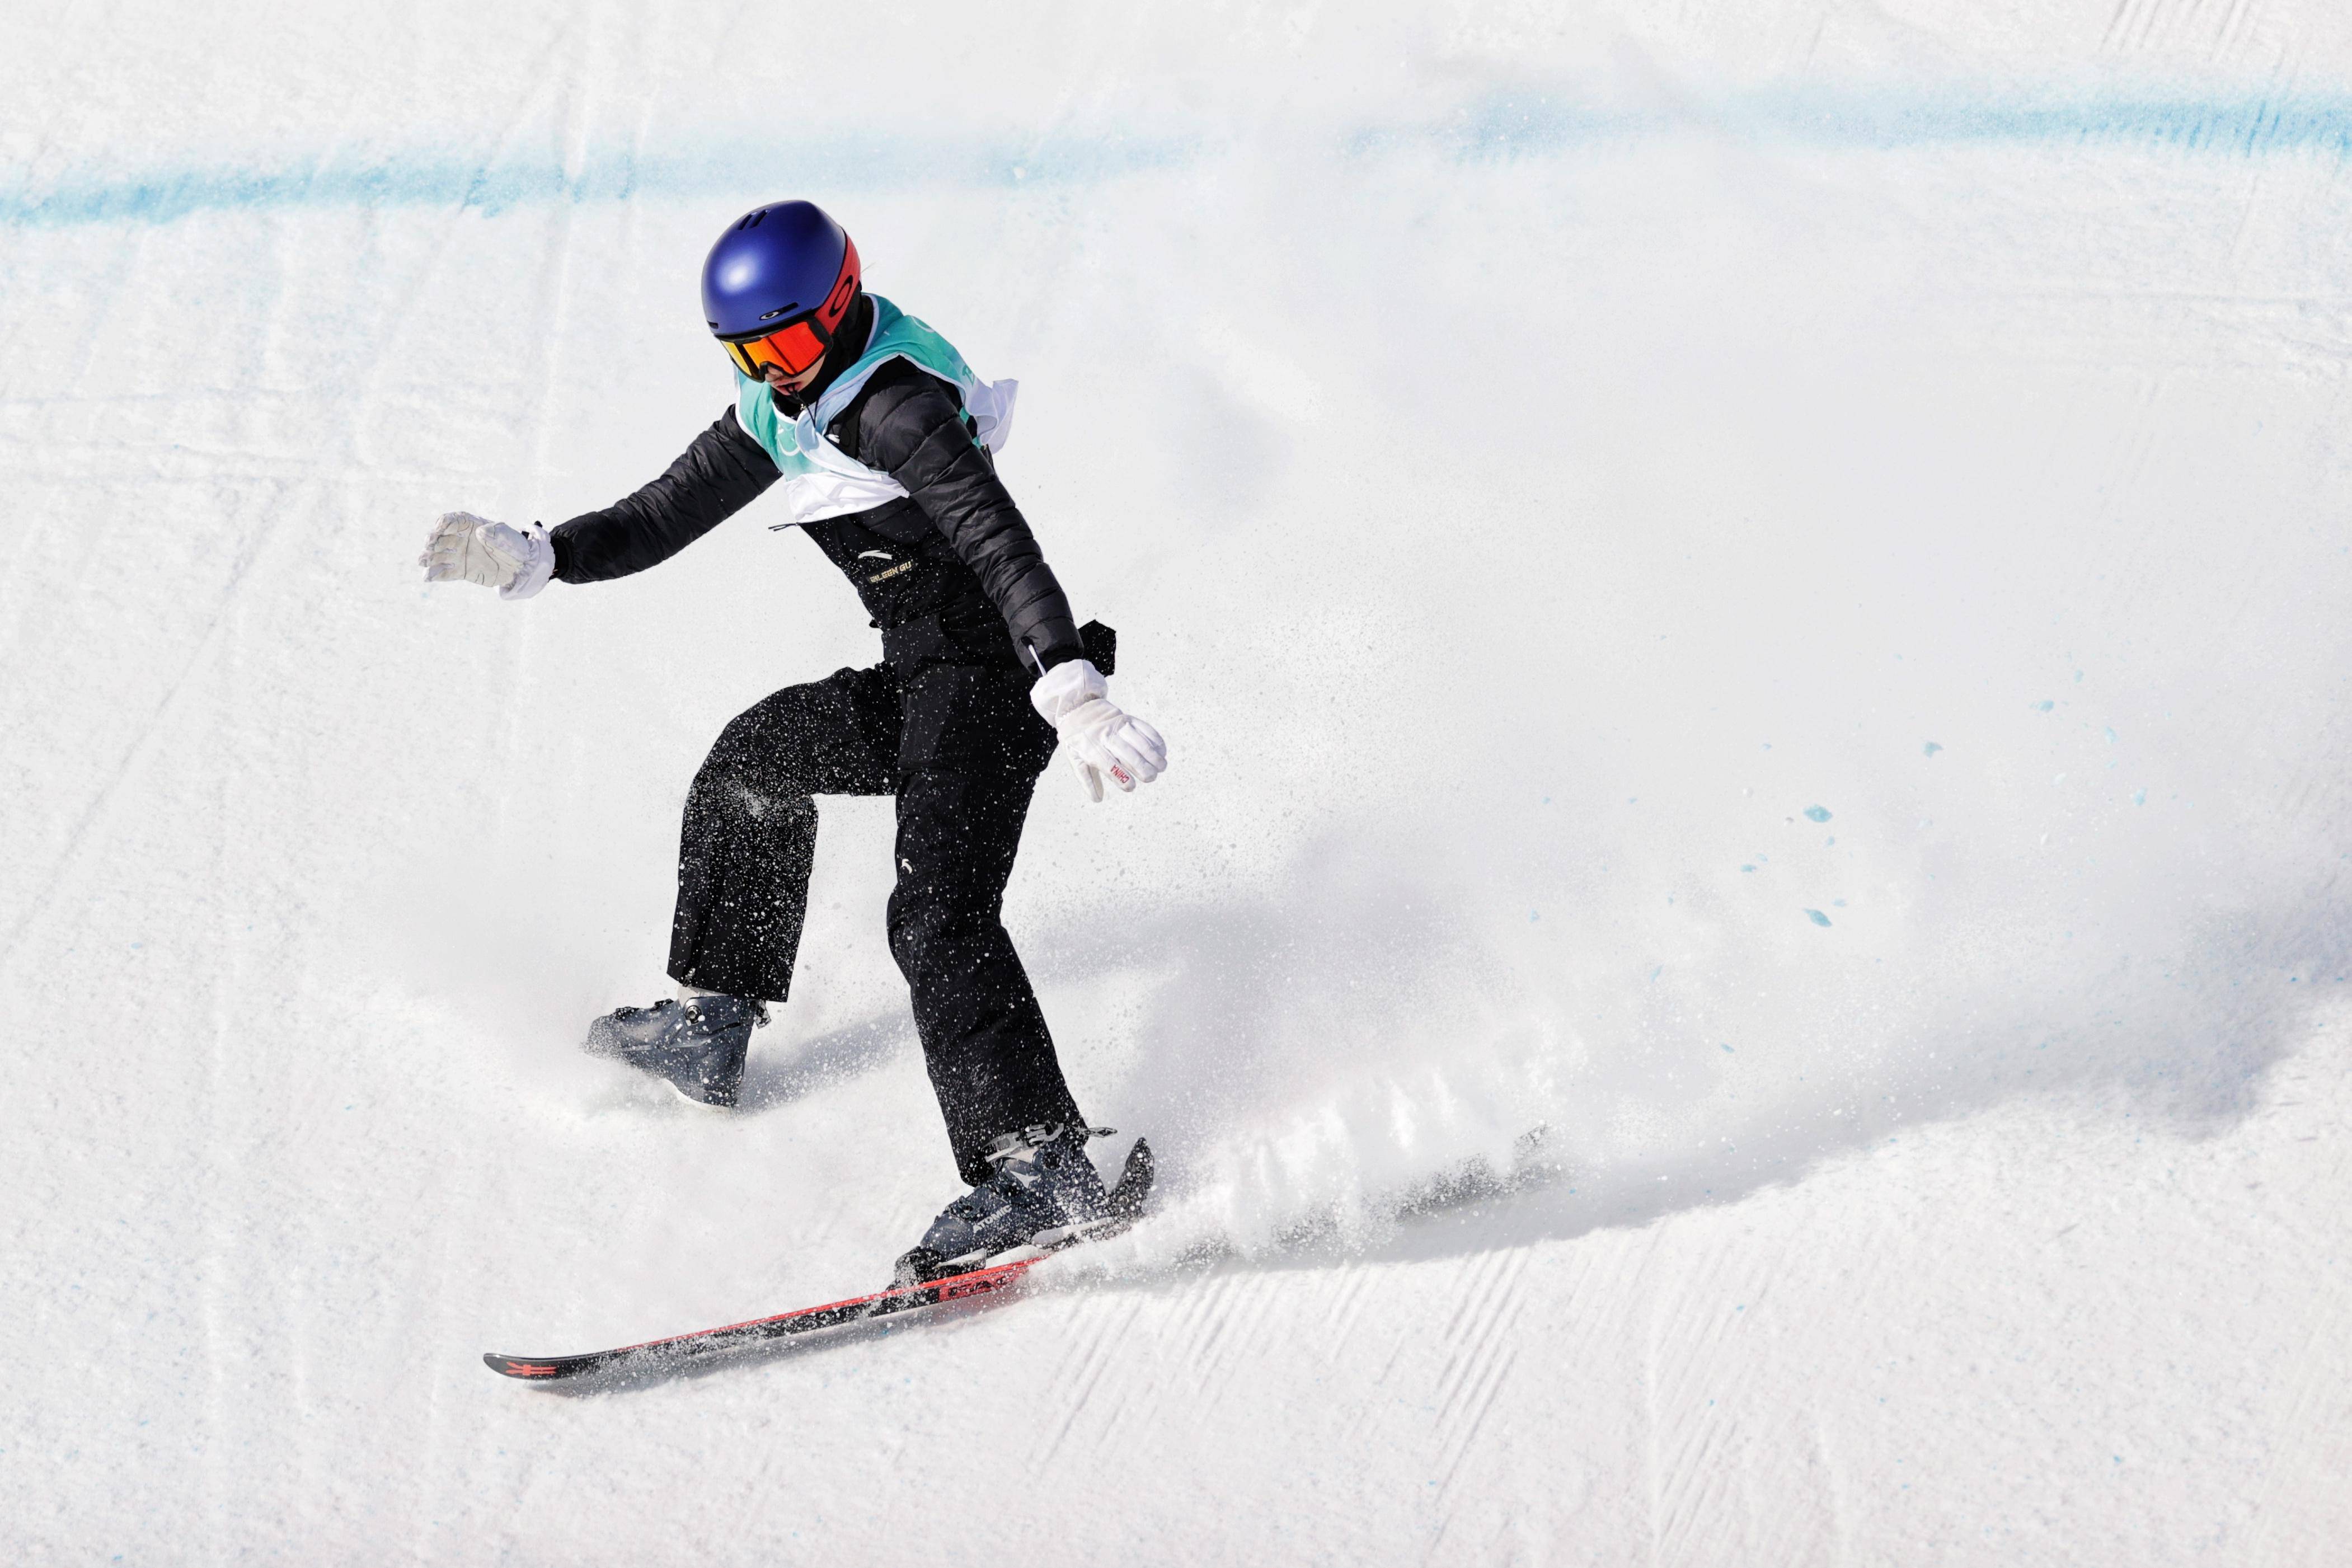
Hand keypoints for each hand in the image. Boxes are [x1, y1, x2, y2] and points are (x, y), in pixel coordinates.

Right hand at [419, 511, 553, 599]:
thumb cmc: (513, 546)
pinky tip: (427, 577)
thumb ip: (496, 533)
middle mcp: (459, 539)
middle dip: (432, 540)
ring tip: (422, 561)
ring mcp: (458, 555)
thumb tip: (481, 532)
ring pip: (438, 555)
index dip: (442, 523)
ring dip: (428, 557)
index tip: (439, 528)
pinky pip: (444, 572)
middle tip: (429, 545)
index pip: (451, 520)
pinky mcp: (460, 571)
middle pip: (439, 537)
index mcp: (469, 525)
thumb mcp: (509, 537)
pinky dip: (435, 575)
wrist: (520, 567)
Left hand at [1030, 659, 1166, 801]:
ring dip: (1153, 755)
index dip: (1121, 777)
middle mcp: (1105, 735)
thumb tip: (1098, 799)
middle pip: (1127, 753)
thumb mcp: (1074, 758)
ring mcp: (1118, 725)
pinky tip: (1162, 752)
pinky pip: (1145, 728)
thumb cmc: (1077, 738)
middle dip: (1142, 767)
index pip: (1108, 765)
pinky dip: (1155, 740)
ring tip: (1161, 767)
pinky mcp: (1128, 718)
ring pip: (1139, 741)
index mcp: (1090, 747)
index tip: (1131, 787)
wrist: (1077, 707)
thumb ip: (1086, 780)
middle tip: (1151, 778)